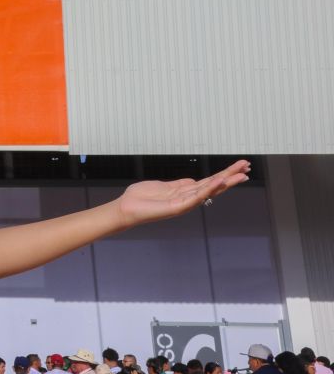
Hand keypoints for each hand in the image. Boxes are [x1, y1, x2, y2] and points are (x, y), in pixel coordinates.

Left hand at [115, 160, 249, 225]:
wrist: (126, 208)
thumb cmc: (141, 198)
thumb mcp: (164, 186)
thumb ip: (179, 185)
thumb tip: (193, 181)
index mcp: (186, 191)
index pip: (210, 181)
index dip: (224, 174)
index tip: (239, 166)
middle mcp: (188, 197)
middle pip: (214, 185)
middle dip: (231, 176)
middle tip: (247, 167)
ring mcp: (185, 203)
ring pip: (210, 190)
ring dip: (226, 182)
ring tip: (241, 175)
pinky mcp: (178, 207)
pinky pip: (196, 197)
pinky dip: (208, 189)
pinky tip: (219, 182)